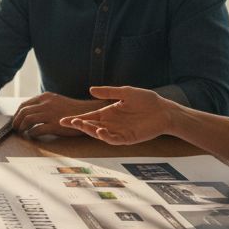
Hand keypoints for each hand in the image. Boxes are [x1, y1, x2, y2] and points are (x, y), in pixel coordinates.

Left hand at [12, 93, 106, 136]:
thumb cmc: (72, 109)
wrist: (88, 113)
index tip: (15, 120)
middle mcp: (46, 104)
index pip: (24, 105)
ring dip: (21, 128)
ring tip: (21, 133)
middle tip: (15, 129)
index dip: (17, 114)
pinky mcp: (55, 125)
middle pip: (23, 112)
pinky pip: (37, 130)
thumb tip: (29, 112)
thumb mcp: (56, 101)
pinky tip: (32, 136)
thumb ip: (43, 104)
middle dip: (16, 122)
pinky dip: (31, 134)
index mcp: (45, 97)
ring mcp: (50, 114)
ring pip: (27, 120)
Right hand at [60, 85, 174, 144]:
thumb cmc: (147, 100)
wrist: (164, 110)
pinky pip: (114, 139)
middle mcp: (111, 124)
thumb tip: (91, 89)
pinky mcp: (128, 138)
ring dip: (90, 130)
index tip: (63, 120)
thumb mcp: (125, 92)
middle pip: (91, 126)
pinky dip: (105, 137)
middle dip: (79, 125)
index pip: (89, 117)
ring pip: (99, 134)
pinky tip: (100, 130)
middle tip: (69, 122)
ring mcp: (119, 132)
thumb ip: (109, 92)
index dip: (76, 119)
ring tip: (82, 124)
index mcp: (109, 113)